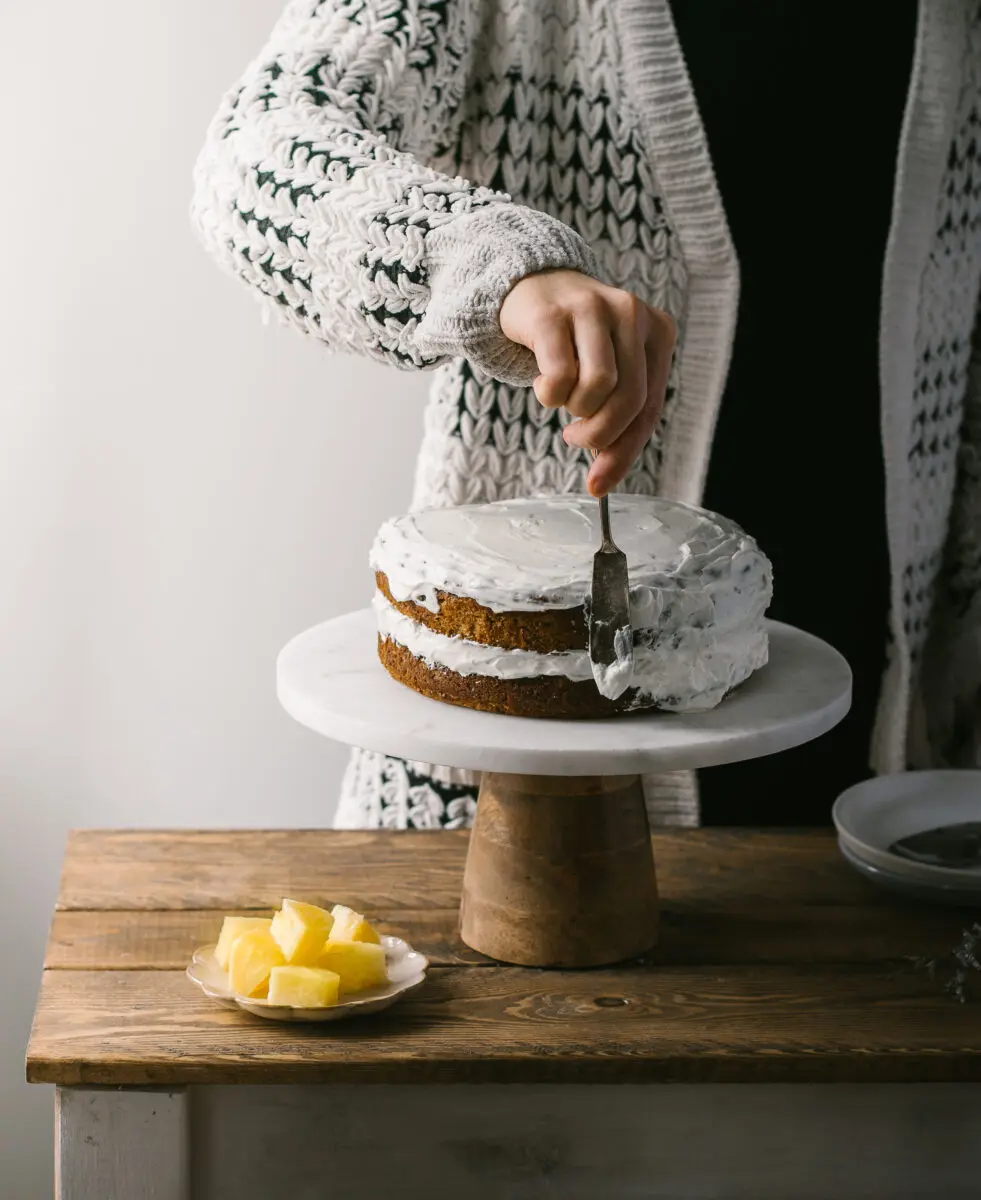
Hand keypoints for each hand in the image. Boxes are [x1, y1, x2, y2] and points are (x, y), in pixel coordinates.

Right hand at [499, 269, 675, 496]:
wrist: (532, 286)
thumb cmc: (574, 342)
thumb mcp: (607, 372)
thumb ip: (615, 419)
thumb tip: (603, 480)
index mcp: (658, 331)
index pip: (651, 407)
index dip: (625, 452)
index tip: (599, 485)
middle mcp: (632, 314)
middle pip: (629, 399)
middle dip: (598, 435)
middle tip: (574, 437)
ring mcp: (593, 308)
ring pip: (598, 387)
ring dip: (573, 408)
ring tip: (561, 398)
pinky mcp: (554, 314)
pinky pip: (559, 375)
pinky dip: (549, 394)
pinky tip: (543, 383)